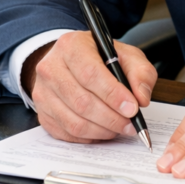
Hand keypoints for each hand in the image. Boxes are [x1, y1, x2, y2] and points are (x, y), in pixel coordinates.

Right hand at [23, 30, 156, 142]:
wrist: (72, 62)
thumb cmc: (100, 58)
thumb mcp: (126, 55)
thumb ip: (140, 73)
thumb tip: (142, 98)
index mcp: (71, 46)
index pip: (90, 74)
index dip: (113, 95)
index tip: (132, 108)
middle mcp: (51, 68)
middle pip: (82, 101)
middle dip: (111, 118)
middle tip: (131, 124)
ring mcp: (43, 92)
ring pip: (74, 121)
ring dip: (102, 130)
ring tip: (120, 128)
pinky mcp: (42, 113)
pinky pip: (67, 133)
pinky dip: (89, 137)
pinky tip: (103, 130)